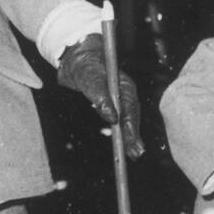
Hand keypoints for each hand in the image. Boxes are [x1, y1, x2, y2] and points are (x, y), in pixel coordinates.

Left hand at [57, 34, 143, 158]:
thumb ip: (101, 98)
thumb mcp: (90, 80)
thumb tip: (112, 118)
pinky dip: (124, 132)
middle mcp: (125, 93)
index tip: (131, 140)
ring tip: (134, 153)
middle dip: (134, 135)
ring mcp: (120, 99)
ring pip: (128, 119)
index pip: (130, 108)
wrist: (76, 60)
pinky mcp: (113, 104)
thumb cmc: (84, 67)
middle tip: (136, 153)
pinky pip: (122, 120)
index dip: (131, 125)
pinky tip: (126, 143)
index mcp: (124, 86)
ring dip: (131, 136)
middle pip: (132, 116)